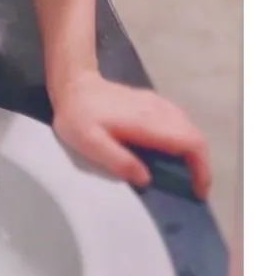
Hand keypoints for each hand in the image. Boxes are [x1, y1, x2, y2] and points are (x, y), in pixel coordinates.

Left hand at [50, 70, 211, 197]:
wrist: (73, 84)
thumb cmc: (78, 116)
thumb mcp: (89, 143)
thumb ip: (118, 160)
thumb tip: (147, 180)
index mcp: (147, 122)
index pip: (190, 142)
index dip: (202, 168)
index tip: (199, 191)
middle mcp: (157, 110)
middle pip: (194, 135)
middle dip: (201, 164)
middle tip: (193, 188)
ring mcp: (155, 103)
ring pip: (188, 127)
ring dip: (193, 152)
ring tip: (184, 175)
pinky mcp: (150, 101)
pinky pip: (177, 120)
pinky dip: (183, 139)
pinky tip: (170, 153)